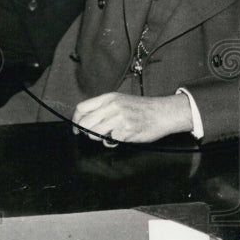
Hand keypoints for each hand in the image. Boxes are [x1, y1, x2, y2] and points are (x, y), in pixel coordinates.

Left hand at [72, 92, 193, 143]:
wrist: (163, 113)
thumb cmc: (143, 108)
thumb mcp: (121, 100)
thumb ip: (103, 107)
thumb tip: (86, 119)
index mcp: (109, 98)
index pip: (82, 108)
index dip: (77, 120)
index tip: (77, 128)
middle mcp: (112, 106)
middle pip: (85, 123)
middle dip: (87, 131)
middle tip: (96, 133)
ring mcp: (119, 119)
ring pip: (94, 133)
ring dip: (100, 137)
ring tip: (112, 134)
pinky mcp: (125, 131)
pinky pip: (110, 141)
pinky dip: (115, 142)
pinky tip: (123, 136)